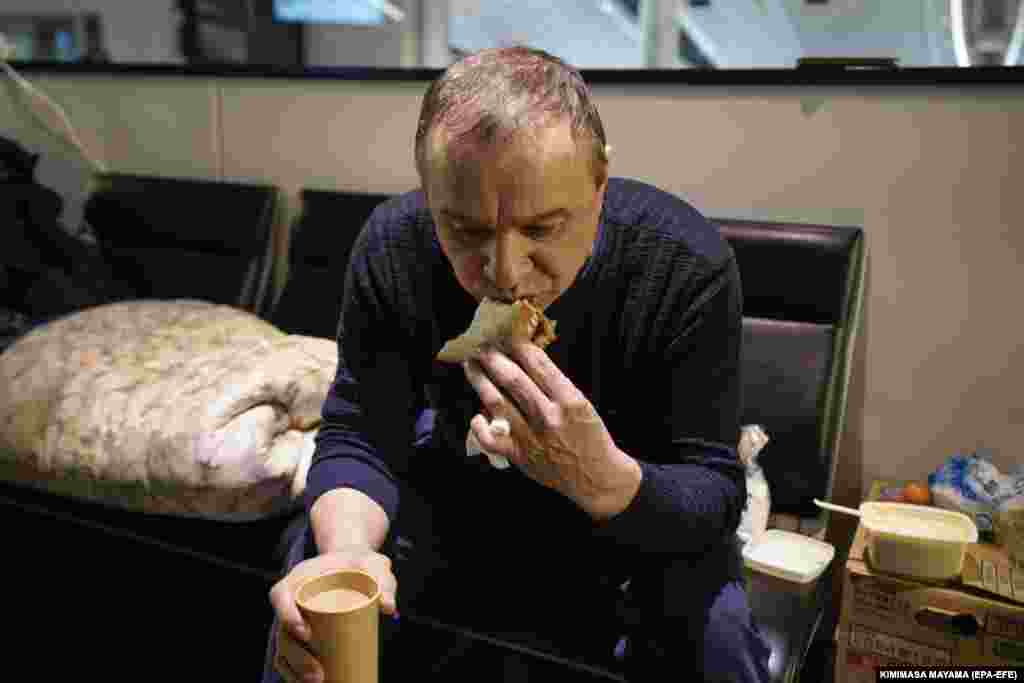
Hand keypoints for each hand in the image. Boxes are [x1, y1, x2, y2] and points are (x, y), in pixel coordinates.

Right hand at [269, 546, 396, 682]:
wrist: (356, 566)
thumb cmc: (363, 565)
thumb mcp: (374, 565)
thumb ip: (383, 580)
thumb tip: (388, 608)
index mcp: (301, 578)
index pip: (281, 595)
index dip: (287, 615)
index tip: (306, 634)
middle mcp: (292, 600)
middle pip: (282, 631)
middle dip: (296, 657)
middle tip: (319, 674)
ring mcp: (295, 618)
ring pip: (284, 648)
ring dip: (295, 671)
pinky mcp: (302, 633)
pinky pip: (289, 656)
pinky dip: (294, 673)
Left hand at [463, 341, 641, 518]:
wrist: (596, 477)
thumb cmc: (590, 436)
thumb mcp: (582, 403)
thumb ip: (555, 385)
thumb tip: (525, 360)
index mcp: (569, 400)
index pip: (538, 364)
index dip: (519, 345)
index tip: (507, 334)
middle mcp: (548, 416)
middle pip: (512, 379)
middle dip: (493, 358)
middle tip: (481, 345)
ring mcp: (531, 437)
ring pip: (497, 402)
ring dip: (480, 381)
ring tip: (471, 366)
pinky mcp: (519, 455)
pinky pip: (491, 439)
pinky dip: (479, 426)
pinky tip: (476, 415)